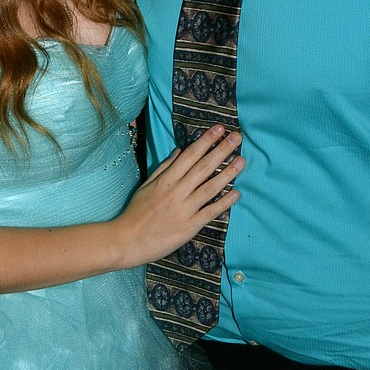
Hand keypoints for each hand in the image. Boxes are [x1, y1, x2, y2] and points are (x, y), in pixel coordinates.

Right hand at [115, 125, 243, 266]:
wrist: (128, 240)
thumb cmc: (136, 211)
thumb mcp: (147, 185)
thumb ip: (165, 167)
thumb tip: (181, 150)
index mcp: (166, 180)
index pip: (190, 155)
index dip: (206, 141)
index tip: (219, 129)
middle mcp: (177, 192)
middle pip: (203, 167)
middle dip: (221, 150)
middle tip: (237, 137)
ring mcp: (184, 209)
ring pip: (210, 187)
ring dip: (228, 173)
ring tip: (241, 160)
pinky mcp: (189, 227)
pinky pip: (210, 212)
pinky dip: (224, 202)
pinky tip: (236, 193)